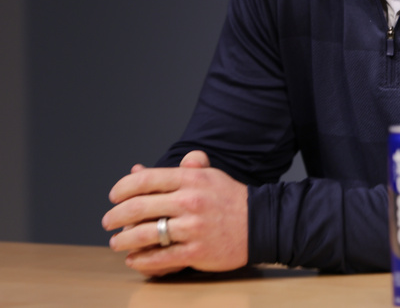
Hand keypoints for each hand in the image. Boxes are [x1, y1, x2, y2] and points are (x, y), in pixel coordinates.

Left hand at [102, 150, 248, 276]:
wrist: (261, 222)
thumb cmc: (230, 199)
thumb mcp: (208, 176)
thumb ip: (174, 170)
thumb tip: (138, 169)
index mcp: (192, 178)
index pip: (145, 179)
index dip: (122, 188)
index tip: (114, 196)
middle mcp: (190, 201)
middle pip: (138, 208)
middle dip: (116, 216)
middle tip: (108, 221)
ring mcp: (193, 227)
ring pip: (145, 235)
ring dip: (123, 240)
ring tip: (117, 242)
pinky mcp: (197, 251)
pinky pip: (160, 258)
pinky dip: (141, 260)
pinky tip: (134, 259)